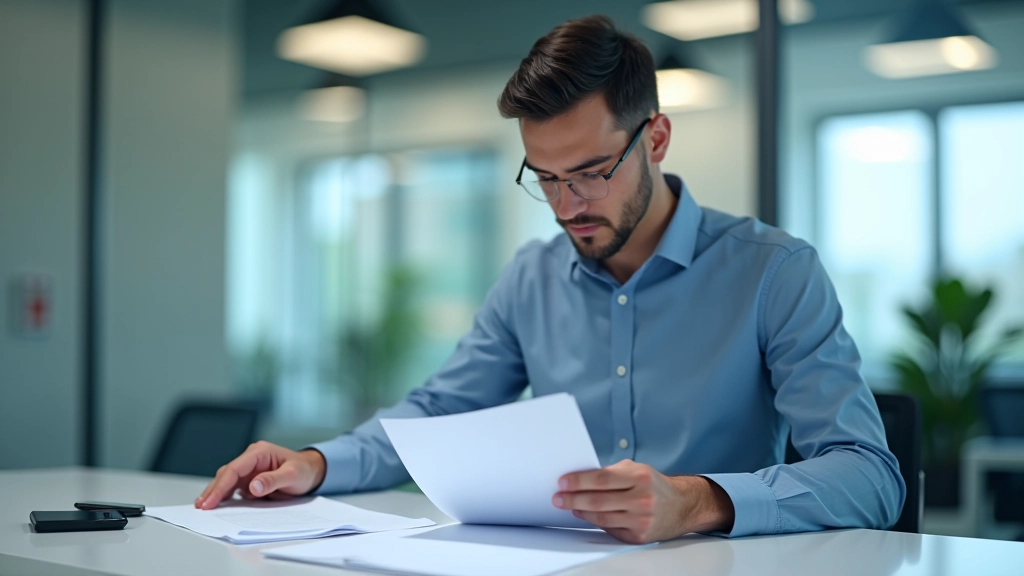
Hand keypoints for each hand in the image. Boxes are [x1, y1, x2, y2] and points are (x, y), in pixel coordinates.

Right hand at [194, 441, 326, 509]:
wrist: (311, 472)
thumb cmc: (304, 470)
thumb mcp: (293, 475)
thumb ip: (273, 480)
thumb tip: (253, 486)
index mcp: (259, 452)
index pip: (234, 469)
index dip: (220, 486)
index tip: (211, 500)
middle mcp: (251, 459)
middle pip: (226, 474)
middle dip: (213, 490)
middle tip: (201, 507)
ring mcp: (249, 469)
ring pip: (226, 481)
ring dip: (216, 494)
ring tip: (203, 508)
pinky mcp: (249, 479)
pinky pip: (233, 488)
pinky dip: (225, 497)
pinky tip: (217, 506)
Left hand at [552, 459, 733, 543]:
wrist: (682, 506)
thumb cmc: (655, 485)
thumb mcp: (637, 469)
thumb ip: (612, 473)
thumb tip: (581, 478)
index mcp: (640, 477)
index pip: (601, 479)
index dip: (579, 481)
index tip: (563, 482)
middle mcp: (642, 498)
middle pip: (598, 500)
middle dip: (573, 498)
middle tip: (558, 497)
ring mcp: (641, 519)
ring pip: (601, 517)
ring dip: (581, 511)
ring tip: (569, 506)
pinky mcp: (639, 536)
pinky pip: (610, 529)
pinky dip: (595, 522)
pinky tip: (586, 515)